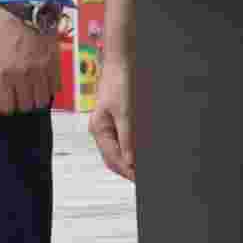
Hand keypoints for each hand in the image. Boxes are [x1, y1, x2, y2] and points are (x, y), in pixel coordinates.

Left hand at [0, 8, 57, 115]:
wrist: (27, 10)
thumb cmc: (7, 28)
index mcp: (3, 72)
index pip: (4, 105)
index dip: (4, 106)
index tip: (5, 103)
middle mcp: (21, 75)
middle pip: (24, 106)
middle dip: (21, 104)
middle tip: (20, 97)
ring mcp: (40, 71)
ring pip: (41, 101)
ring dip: (36, 99)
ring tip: (33, 91)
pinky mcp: (54, 65)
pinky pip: (54, 88)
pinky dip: (50, 89)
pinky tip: (44, 82)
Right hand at [87, 56, 135, 180]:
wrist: (122, 63)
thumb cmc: (119, 82)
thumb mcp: (125, 112)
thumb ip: (126, 138)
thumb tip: (129, 161)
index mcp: (99, 129)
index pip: (113, 159)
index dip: (127, 171)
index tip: (140, 180)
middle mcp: (102, 130)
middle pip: (114, 158)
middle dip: (128, 169)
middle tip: (143, 178)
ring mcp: (110, 126)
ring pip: (120, 151)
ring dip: (132, 161)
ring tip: (144, 168)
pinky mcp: (119, 121)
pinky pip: (125, 141)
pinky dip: (133, 149)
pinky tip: (141, 153)